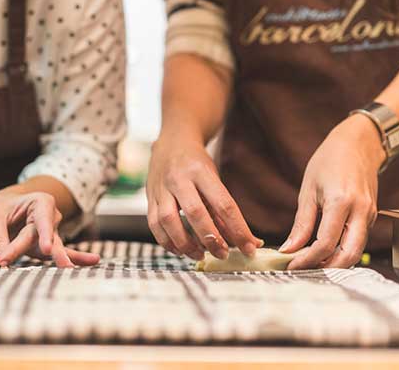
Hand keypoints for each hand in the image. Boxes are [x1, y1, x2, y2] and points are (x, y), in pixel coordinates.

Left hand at [0, 190, 98, 267]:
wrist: (8, 207)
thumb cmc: (2, 208)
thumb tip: (0, 261)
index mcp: (40, 203)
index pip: (41, 220)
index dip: (44, 234)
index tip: (46, 249)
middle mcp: (51, 217)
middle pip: (45, 238)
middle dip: (47, 250)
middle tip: (58, 263)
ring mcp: (53, 233)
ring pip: (54, 248)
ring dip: (63, 258)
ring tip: (71, 267)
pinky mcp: (51, 247)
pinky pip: (63, 253)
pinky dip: (77, 258)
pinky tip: (93, 261)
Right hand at [146, 135, 261, 260]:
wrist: (171, 142)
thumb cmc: (197, 164)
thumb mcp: (214, 179)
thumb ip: (225, 212)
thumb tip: (247, 241)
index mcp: (201, 171)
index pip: (224, 204)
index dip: (238, 229)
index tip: (249, 248)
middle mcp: (179, 178)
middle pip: (195, 213)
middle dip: (210, 239)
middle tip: (223, 254)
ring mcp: (161, 188)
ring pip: (168, 221)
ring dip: (186, 244)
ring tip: (200, 255)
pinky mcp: (149, 197)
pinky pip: (154, 225)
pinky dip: (167, 242)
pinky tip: (180, 249)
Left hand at [282, 114, 383, 268]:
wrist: (359, 144)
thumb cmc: (330, 161)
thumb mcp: (308, 190)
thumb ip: (302, 223)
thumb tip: (289, 249)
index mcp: (341, 201)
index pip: (325, 243)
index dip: (307, 259)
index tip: (290, 265)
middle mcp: (361, 211)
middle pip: (348, 256)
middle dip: (326, 269)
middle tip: (304, 270)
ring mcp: (370, 214)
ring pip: (356, 251)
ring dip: (335, 262)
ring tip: (311, 262)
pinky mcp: (372, 216)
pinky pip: (358, 240)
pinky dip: (342, 250)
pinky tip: (324, 250)